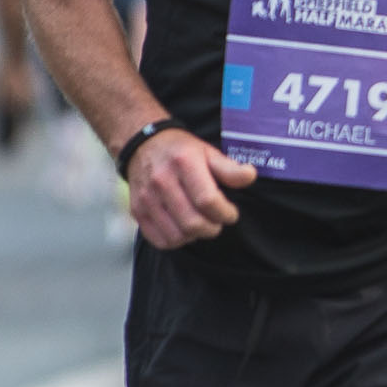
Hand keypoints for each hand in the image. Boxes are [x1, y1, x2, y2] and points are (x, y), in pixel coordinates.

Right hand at [127, 129, 254, 249]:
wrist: (143, 145)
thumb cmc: (181, 151)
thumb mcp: (208, 152)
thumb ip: (229, 168)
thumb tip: (250, 176)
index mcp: (184, 163)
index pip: (207, 200)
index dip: (225, 213)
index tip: (231, 213)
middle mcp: (161, 181)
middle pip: (192, 222)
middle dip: (213, 228)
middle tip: (218, 222)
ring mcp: (146, 198)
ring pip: (177, 235)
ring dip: (196, 236)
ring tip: (202, 225)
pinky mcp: (137, 211)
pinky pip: (159, 240)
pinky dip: (176, 241)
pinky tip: (184, 229)